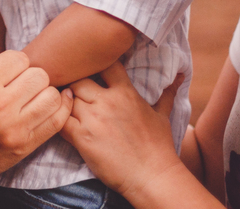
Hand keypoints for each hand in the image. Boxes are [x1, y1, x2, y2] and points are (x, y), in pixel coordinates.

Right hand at [0, 23, 72, 188]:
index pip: (19, 58)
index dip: (9, 61)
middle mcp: (0, 107)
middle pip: (38, 75)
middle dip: (26, 75)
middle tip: (12, 83)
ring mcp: (14, 130)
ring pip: (51, 96)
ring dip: (41, 91)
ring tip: (25, 95)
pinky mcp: (23, 147)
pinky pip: (57, 121)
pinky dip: (58, 108)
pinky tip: (47, 103)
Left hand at [61, 62, 182, 197]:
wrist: (152, 176)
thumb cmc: (159, 146)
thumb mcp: (162, 114)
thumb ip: (166, 92)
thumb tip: (182, 75)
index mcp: (125, 92)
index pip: (105, 64)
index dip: (95, 63)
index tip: (90, 67)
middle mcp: (107, 102)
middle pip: (79, 79)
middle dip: (74, 82)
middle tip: (70, 88)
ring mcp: (93, 119)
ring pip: (67, 98)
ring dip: (64, 101)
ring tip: (63, 105)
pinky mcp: (82, 138)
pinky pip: (61, 121)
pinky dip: (58, 119)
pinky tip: (60, 121)